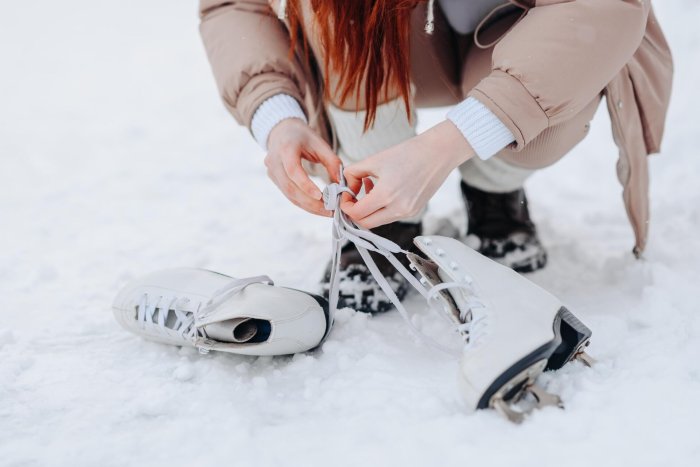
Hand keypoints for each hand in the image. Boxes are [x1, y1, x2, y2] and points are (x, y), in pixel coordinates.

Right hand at [265, 118, 341, 216]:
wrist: (281, 131)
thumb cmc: (303, 136)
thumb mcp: (320, 143)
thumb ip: (332, 162)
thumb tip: (342, 184)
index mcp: (286, 148)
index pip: (293, 170)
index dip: (305, 185)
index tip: (320, 197)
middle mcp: (274, 161)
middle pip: (290, 187)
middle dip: (311, 203)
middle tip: (329, 211)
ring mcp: (271, 171)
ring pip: (289, 195)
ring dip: (308, 206)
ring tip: (326, 212)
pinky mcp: (274, 179)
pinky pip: (288, 194)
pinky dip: (303, 203)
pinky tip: (317, 207)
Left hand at [341, 120, 474, 227]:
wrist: (438, 153)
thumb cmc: (407, 152)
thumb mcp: (374, 160)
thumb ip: (353, 174)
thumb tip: (345, 187)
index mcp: (386, 195)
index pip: (357, 214)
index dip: (345, 206)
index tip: (345, 195)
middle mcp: (398, 209)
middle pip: (365, 223)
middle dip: (355, 212)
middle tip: (352, 197)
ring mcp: (407, 212)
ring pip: (378, 221)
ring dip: (368, 210)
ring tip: (369, 187)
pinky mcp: (414, 211)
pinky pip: (390, 216)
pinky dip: (381, 208)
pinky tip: (383, 190)